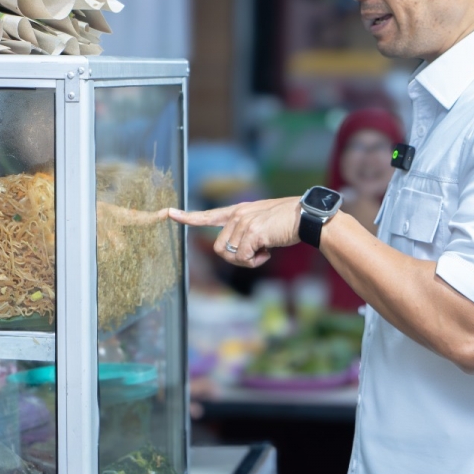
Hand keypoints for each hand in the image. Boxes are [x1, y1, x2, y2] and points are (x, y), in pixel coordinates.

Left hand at [163, 196, 300, 267]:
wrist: (306, 216)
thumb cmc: (287, 223)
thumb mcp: (262, 223)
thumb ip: (246, 231)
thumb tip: (238, 252)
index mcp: (237, 211)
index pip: (208, 215)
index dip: (187, 217)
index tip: (168, 213)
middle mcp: (237, 215)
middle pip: (220, 248)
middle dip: (236, 259)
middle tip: (256, 254)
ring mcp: (243, 222)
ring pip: (230, 255)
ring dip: (247, 261)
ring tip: (263, 250)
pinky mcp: (251, 232)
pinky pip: (243, 258)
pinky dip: (255, 262)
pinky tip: (268, 252)